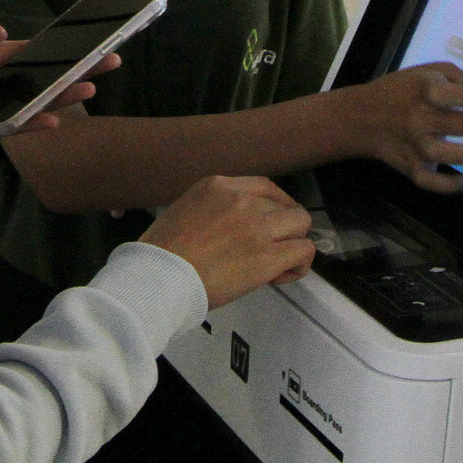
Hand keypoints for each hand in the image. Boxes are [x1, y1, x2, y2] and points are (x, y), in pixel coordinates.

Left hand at [0, 8, 115, 142]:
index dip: (63, 49)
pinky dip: (30, 124)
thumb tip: (1, 29)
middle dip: (78, 72)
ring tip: (88, 89)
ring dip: (61, 98)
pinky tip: (51, 120)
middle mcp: (0, 84)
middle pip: (45, 79)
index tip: (93, 43)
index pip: (37, 54)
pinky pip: (9, 127)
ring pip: (35, 103)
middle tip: (111, 62)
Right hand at [140, 176, 315, 308]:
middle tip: (271, 249)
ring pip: (301, 224)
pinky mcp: (267, 255)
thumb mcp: (185, 210)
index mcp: (218, 186)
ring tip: (279, 264)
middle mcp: (242, 199)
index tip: (270, 224)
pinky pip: (304, 251)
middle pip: (286, 206)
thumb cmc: (161, 253)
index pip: (265, 187)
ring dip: (294, 243)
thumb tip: (230, 229)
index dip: (274, 207)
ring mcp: (257, 226)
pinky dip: (299, 264)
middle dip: (284, 228)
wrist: (158, 276)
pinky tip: (281, 275)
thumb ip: (214, 210)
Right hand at [340, 63, 462, 191]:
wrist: (361, 117)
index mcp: (424, 91)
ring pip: (449, 156)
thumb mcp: (428, 70)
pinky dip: (454, 186)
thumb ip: (460, 79)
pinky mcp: (411, 168)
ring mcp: (415, 147)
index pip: (457, 94)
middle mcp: (419, 119)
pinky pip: (433, 183)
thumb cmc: (403, 90)